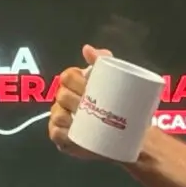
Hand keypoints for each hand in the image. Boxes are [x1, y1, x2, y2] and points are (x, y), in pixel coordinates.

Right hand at [46, 45, 112, 161]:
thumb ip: (103, 61)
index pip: (67, 76)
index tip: (90, 86)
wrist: (129, 133)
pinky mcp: (64, 138)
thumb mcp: (115, 80)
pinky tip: (70, 134)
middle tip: (91, 105)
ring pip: (57, 114)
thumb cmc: (119, 104)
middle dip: (74, 99)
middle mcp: (65, 101)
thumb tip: (87, 48)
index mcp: (76, 84)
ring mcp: (63, 120)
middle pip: (62, 95)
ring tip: (82, 119)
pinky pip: (56, 134)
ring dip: (66, 116)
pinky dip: (61, 134)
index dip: (76, 81)